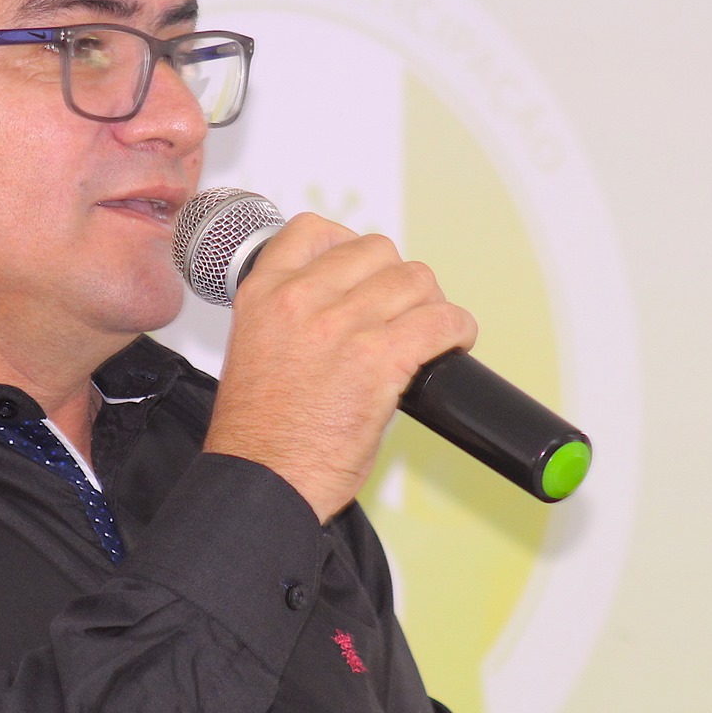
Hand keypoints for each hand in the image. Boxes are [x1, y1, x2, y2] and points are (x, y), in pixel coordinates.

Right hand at [204, 214, 476, 521]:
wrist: (260, 482)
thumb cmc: (257, 435)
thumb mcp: (254, 349)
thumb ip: (291, 317)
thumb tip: (342, 308)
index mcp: (263, 293)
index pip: (313, 230)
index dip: (348, 244)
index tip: (363, 269)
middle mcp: (301, 300)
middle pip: (376, 251)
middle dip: (396, 278)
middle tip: (402, 309)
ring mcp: (343, 327)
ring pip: (414, 279)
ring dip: (430, 302)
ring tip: (430, 328)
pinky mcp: (380, 360)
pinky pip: (441, 321)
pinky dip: (457, 329)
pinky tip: (454, 342)